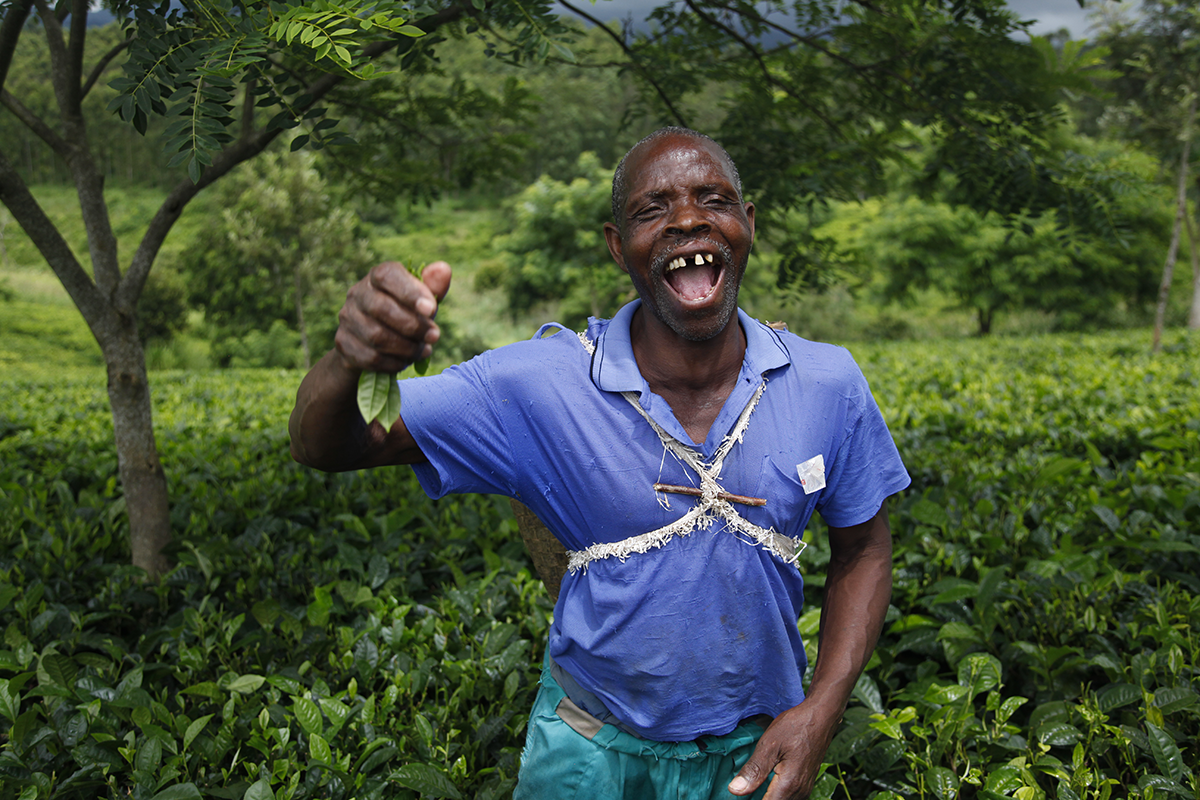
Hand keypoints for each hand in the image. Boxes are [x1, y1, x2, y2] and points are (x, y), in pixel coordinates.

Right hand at [334, 261, 451, 373]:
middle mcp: (357, 294)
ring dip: (406, 347)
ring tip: (423, 350)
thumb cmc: (403, 313)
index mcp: (377, 277)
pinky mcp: (344, 343)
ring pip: (377, 337)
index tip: (431, 310)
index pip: (388, 276)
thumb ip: (433, 286)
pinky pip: (370, 357)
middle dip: (413, 326)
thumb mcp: (421, 300)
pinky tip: (406, 361)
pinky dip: (393, 363)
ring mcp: (347, 319)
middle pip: (382, 309)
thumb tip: (443, 269)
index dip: (410, 292)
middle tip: (434, 336)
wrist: (370, 341)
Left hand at [728, 700, 839, 799]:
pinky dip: (775, 793)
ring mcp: (804, 789)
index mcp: (788, 785)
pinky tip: (764, 783)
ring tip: (754, 783)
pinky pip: (788, 797)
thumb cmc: (796, 727)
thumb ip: (754, 770)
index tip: (739, 793)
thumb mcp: (770, 744)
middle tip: (744, 784)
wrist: (821, 717)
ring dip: (766, 796)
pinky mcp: (805, 784)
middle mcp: (799, 792)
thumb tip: (735, 790)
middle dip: (757, 797)